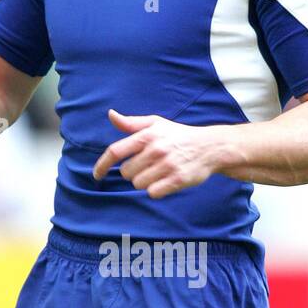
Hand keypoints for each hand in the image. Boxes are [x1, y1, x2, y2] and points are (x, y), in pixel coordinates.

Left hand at [92, 109, 219, 198]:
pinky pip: (153, 193)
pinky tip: (166, 181)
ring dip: (145, 181)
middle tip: (149, 165)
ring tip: (159, 172)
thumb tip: (111, 115)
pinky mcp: (177, 180)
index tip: (97, 174)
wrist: (210, 147)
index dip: (102, 164)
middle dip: (134, 172)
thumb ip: (131, 123)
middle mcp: (156, 149)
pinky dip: (157, 190)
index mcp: (147, 135)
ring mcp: (167, 165)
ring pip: (138, 184)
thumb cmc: (178, 136)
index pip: (115, 151)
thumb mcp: (156, 124)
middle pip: (126, 173)